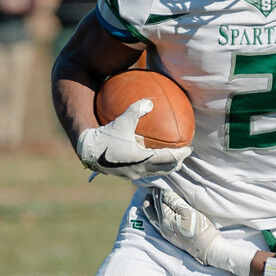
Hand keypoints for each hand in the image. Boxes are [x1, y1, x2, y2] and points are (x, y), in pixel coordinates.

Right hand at [76, 100, 190, 179]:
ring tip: (172, 161)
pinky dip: (152, 167)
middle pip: (165, 169)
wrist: (87, 150)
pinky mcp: (125, 175)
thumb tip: (150, 101)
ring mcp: (132, 174)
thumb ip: (136, 110)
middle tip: (183, 156)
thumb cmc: (104, 134)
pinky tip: (150, 160)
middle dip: (176, 163)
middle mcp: (140, 170)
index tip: (189, 149)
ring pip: (155, 173)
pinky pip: (144, 172)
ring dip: (165, 167)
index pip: (168, 159)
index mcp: (142, 159)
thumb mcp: (122, 120)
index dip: (180, 155)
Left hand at [143, 188, 219, 262]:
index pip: (160, 201)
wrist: (206, 247)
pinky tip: (155, 212)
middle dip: (152, 198)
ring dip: (149, 207)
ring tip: (148, 198)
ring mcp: (164, 232)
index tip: (158, 183)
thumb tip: (163, 192)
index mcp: (166, 218)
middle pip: (154, 208)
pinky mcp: (168, 236)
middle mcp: (162, 226)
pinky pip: (156, 223)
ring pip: (152, 217)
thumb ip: (175, 202)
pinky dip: (153, 215)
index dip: (159, 191)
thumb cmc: (200, 227)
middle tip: (151, 187)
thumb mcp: (189, 212)